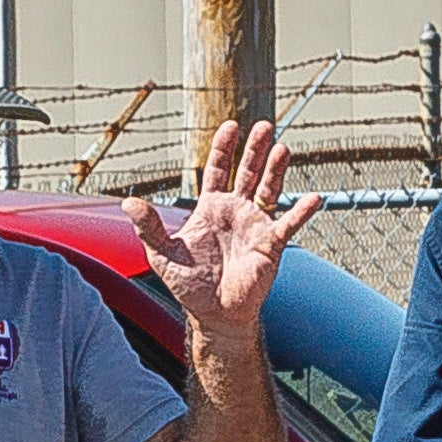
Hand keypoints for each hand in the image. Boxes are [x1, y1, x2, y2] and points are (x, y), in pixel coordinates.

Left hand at [125, 122, 321, 331]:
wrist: (215, 316)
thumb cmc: (189, 286)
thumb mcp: (162, 254)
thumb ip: (149, 227)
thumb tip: (128, 203)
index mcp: (211, 208)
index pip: (217, 170)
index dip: (223, 148)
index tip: (230, 126)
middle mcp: (236, 212)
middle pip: (247, 172)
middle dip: (255, 149)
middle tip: (264, 126)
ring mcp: (255, 226)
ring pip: (269, 190)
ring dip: (276, 170)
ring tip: (283, 148)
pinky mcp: (271, 245)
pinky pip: (288, 225)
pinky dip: (301, 212)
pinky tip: (313, 198)